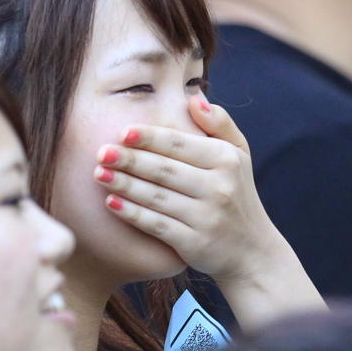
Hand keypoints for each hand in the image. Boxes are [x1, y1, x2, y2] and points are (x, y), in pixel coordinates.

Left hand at [93, 95, 268, 279]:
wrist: (252, 251)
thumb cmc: (237, 194)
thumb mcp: (239, 155)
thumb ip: (220, 123)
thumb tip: (194, 99)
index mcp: (226, 160)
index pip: (180, 144)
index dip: (149, 137)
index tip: (122, 132)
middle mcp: (219, 187)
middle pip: (164, 169)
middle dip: (129, 160)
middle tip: (100, 152)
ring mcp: (207, 217)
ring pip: (156, 197)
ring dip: (124, 184)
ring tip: (99, 173)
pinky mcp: (194, 243)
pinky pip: (156, 225)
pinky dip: (132, 213)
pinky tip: (111, 203)